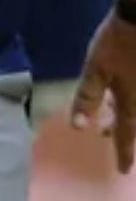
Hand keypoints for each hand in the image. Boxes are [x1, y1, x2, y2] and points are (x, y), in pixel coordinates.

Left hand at [71, 8, 135, 171]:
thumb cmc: (119, 41)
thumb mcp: (96, 68)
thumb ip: (88, 97)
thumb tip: (80, 128)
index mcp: (132, 99)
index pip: (126, 132)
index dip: (124, 151)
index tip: (122, 169)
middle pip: (135, 119)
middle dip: (122, 131)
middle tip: (107, 138)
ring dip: (125, 114)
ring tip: (109, 118)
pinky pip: (135, 92)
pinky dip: (128, 98)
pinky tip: (118, 92)